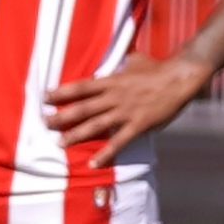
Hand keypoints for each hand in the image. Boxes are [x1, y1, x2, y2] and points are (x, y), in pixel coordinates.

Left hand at [43, 53, 211, 167]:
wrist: (179, 77)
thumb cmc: (157, 67)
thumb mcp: (134, 60)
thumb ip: (122, 64)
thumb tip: (119, 59)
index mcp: (111, 80)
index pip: (80, 87)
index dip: (61, 92)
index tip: (45, 97)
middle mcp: (114, 96)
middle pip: (82, 107)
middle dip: (61, 116)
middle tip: (44, 123)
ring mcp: (125, 111)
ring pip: (95, 125)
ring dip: (75, 135)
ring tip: (60, 143)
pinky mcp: (138, 124)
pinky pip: (118, 142)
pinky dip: (105, 153)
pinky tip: (93, 163)